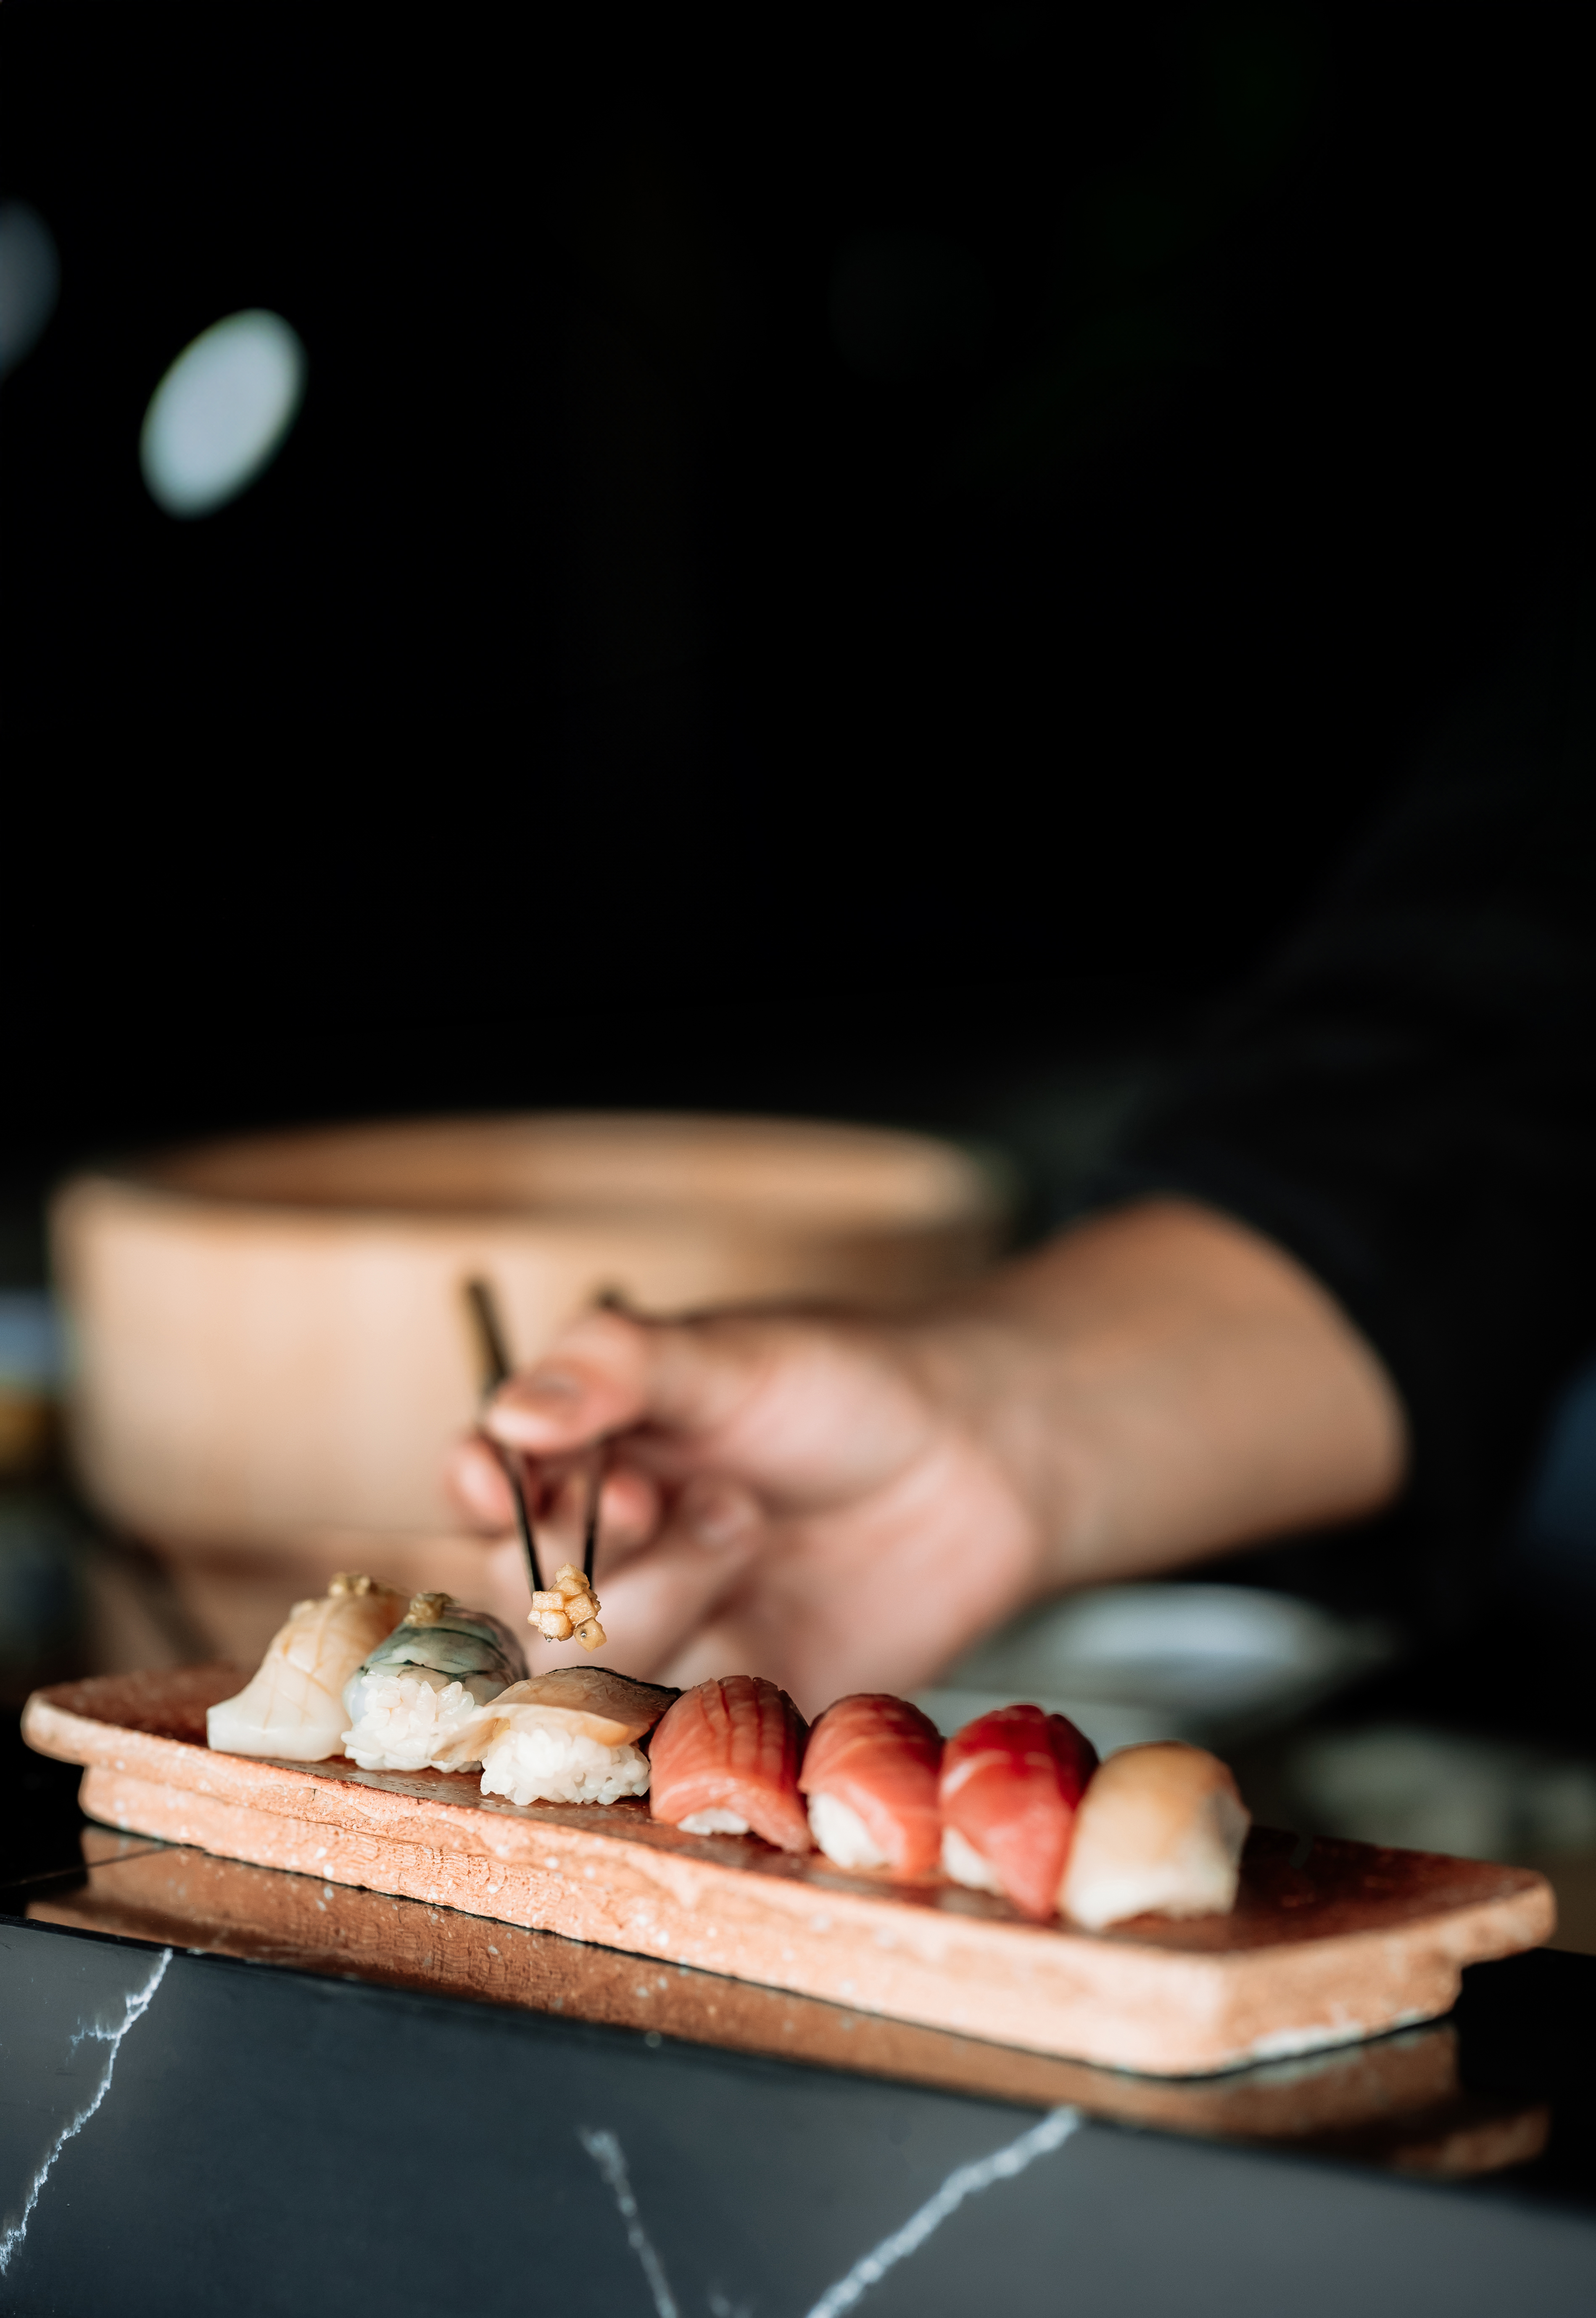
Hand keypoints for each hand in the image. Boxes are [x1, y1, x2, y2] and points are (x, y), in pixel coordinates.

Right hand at [449, 1300, 1046, 1712]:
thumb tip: (510, 1415)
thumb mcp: (731, 1350)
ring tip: (743, 1521)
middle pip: (518, 1582)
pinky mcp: (722, 1698)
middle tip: (659, 1493)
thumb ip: (618, 1368)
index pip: (483, 1479)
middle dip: (580, 1543)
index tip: (497, 1476)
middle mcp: (608, 1543)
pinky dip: (685, 1690)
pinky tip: (749, 1618)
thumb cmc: (848, 1382)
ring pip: (580, 1661)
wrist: (979, 1460)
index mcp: (589, 1446)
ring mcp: (665, 1625)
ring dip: (655, 1591)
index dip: (479, 1485)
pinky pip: (660, 1728)